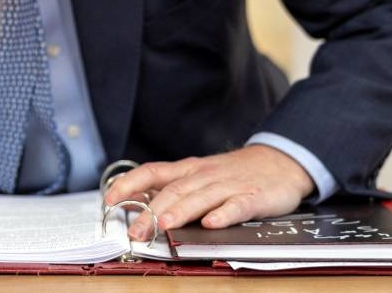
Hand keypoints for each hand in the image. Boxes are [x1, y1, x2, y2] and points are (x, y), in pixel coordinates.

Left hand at [103, 145, 315, 240]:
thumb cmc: (234, 173)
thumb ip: (169, 187)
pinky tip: (211, 223)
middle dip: (152, 210)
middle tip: (135, 230)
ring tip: (164, 225)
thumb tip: (132, 200)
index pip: (153, 171)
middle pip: (174, 190)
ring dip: (181, 211)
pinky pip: (237, 205)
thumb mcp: (198, 175)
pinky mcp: (253, 197)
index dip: (130, 183)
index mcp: (189, 170)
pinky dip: (224, 214)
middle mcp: (205, 175)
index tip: (109, 198)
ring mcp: (229, 185)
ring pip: (201, 197)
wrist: (281, 161)